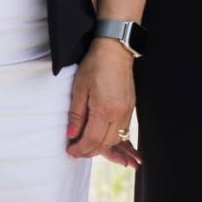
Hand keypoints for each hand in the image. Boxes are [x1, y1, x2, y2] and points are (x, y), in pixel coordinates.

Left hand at [66, 40, 139, 165]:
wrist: (115, 50)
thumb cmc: (95, 65)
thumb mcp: (79, 89)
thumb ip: (76, 115)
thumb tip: (72, 135)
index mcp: (104, 110)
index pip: (92, 140)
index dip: (80, 149)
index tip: (71, 151)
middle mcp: (119, 114)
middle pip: (105, 144)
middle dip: (90, 151)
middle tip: (76, 151)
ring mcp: (127, 111)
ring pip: (116, 140)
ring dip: (101, 147)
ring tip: (87, 146)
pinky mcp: (130, 108)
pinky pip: (123, 131)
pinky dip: (112, 138)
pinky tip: (102, 137)